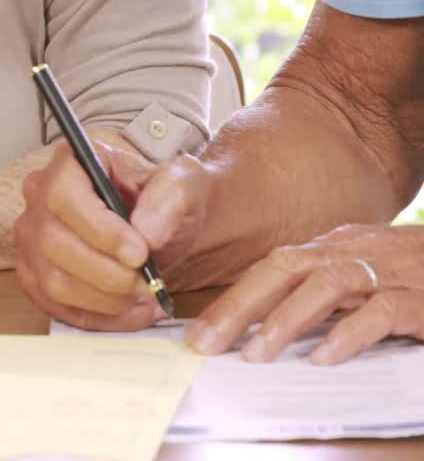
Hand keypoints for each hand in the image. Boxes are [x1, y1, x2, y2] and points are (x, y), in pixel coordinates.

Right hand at [15, 137, 203, 330]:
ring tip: (143, 296)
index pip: (63, 196)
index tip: (139, 253)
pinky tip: (128, 310)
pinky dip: (95, 317)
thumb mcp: (184, 184)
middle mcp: (39, 196)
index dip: (98, 230)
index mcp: (70, 162)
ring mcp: (31, 237)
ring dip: (104, 300)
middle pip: (53, 243)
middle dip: (106, 274)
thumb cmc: (166, 201)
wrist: (162, 227)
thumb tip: (146, 230)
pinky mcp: (33, 272)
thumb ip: (170, 197)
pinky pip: (53, 306)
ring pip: (52, 281)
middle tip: (147, 283)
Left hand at [185, 224, 423, 364]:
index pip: (273, 264)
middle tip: (208, 342)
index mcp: (336, 246)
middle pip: (286, 267)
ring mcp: (390, 272)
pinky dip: (348, 333)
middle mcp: (357, 252)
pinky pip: (380, 312)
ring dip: (286, 320)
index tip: (200, 331)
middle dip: (241, 305)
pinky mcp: (420, 299)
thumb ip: (321, 288)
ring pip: (327, 284)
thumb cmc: (416, 274)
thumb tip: (262, 318)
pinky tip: (324, 356)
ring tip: (257, 353)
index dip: (233, 295)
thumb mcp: (363, 271)